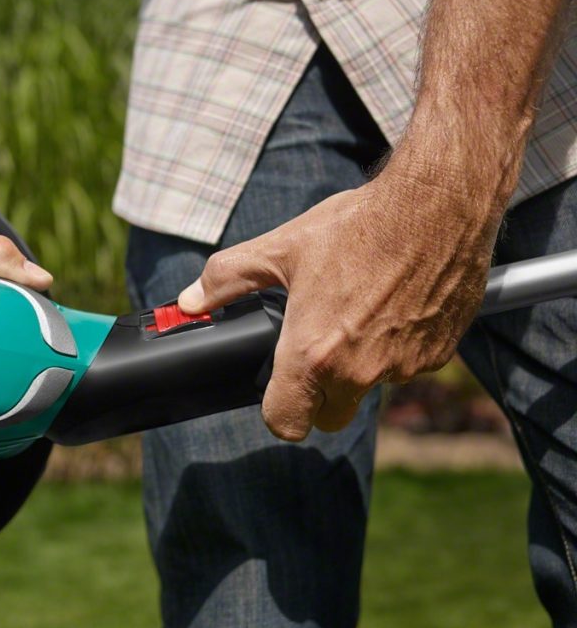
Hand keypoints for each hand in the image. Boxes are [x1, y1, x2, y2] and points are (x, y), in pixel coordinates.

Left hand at [178, 172, 498, 440]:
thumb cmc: (356, 226)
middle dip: (318, 397)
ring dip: (361, 368)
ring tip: (357, 314)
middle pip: (329, 417)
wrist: (438, 203)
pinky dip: (397, 350)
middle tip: (316, 350)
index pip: (286, 424)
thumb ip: (226, 281)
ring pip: (371, 390)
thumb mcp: (279, 249)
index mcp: (313, 354)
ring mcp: (403, 367)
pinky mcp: (439, 355)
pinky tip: (392, 307)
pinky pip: (408, 369)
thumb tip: (188, 302)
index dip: (278, 412)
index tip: (278, 390)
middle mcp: (359, 371)